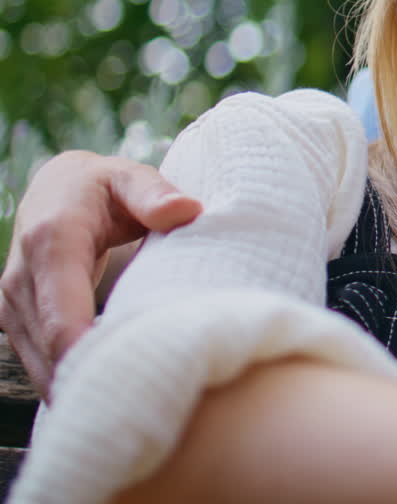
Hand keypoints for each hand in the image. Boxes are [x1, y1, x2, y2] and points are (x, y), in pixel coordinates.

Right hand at [0, 151, 200, 396]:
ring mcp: (13, 303)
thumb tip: (187, 209)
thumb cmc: (104, 187)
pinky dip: (69, 380)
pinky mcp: (18, 321)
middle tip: (141, 409)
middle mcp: (21, 278)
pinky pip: (39, 362)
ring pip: (40, 363)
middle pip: (49, 348)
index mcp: (51, 242)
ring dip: (78, 387)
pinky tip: (108, 397)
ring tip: (129, 412)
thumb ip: (154, 193)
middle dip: (90, 379)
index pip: (60, 312)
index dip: (84, 353)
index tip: (120, 382)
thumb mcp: (130, 177)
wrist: (57, 189)